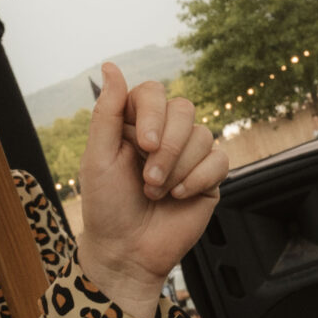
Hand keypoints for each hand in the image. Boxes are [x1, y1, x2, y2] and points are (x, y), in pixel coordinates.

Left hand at [76, 63, 227, 317]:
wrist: (127, 252)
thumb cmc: (106, 206)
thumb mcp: (97, 157)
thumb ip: (107, 111)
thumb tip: (110, 65)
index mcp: (134, 123)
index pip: (154, 93)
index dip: (153, 114)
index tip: (142, 146)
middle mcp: (164, 134)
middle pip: (184, 110)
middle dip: (168, 147)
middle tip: (149, 179)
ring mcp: (188, 155)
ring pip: (203, 135)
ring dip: (179, 167)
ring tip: (158, 193)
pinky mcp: (209, 178)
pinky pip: (220, 160)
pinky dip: (198, 178)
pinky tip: (180, 197)